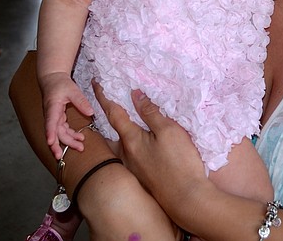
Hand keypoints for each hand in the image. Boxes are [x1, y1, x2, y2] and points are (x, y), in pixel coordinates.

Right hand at [40, 72, 94, 158]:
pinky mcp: (58, 118)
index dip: (50, 133)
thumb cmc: (60, 83)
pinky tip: (79, 138)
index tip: (51, 143)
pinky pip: (63, 130)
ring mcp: (54, 118)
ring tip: (80, 147)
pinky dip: (70, 135)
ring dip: (68, 141)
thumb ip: (81, 101)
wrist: (52, 79)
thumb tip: (90, 112)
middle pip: (55, 133)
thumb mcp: (72, 89)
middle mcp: (51, 115)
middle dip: (60, 145)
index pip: (50, 123)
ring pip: (59, 133)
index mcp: (52, 108)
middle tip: (65, 155)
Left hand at [94, 83, 209, 215]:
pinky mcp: (142, 175)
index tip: (95, 83)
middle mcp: (126, 154)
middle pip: (115, 129)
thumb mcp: (169, 131)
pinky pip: (132, 152)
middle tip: (112, 98)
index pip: (113, 113)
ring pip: (124, 142)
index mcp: (131, 140)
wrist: (187, 199)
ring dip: (123, 128)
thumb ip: (151, 113)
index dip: (103, 96)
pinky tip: (144, 140)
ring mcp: (133, 167)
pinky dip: (133, 140)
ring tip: (129, 118)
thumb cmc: (179, 163)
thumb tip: (135, 95)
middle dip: (112, 114)